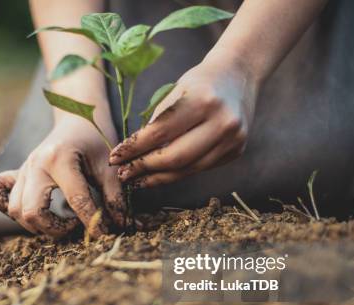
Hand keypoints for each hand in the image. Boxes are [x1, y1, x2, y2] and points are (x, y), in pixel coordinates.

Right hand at [0, 116, 123, 237]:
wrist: (77, 119)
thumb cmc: (95, 141)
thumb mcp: (110, 166)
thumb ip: (114, 197)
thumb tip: (119, 226)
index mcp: (60, 159)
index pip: (76, 200)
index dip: (91, 222)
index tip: (102, 234)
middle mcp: (35, 165)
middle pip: (32, 211)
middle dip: (55, 229)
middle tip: (75, 228)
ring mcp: (22, 170)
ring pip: (15, 210)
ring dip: (36, 225)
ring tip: (60, 223)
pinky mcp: (16, 173)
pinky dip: (7, 208)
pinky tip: (30, 212)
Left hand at [109, 53, 258, 187]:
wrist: (239, 75)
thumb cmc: (199, 82)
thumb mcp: (175, 91)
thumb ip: (157, 122)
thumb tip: (132, 155)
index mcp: (203, 100)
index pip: (160, 133)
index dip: (134, 148)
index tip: (115, 157)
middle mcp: (222, 122)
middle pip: (175, 157)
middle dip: (144, 168)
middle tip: (124, 174)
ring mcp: (233, 140)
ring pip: (188, 169)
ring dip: (159, 178)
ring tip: (137, 180)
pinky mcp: (236, 151)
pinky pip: (200, 168)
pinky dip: (177, 173)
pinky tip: (160, 175)